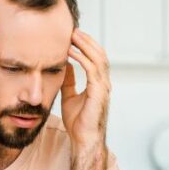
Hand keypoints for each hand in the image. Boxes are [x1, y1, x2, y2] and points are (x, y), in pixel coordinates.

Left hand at [61, 29, 110, 149]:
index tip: (74, 36)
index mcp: (98, 84)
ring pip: (98, 58)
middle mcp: (104, 83)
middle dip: (87, 41)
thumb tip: (64, 65)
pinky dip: (81, 58)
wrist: (83, 140)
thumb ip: (69, 81)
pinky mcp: (98, 92)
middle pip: (100, 54)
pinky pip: (91, 70)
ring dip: (85, 45)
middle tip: (73, 30)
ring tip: (73, 35)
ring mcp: (103, 87)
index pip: (96, 58)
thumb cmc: (78, 122)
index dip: (87, 46)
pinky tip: (70, 52)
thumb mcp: (69, 96)